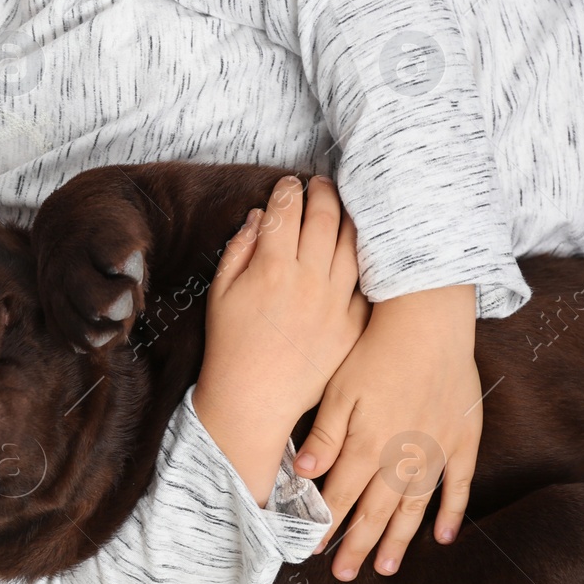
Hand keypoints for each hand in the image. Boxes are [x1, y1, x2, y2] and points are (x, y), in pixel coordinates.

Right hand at [194, 175, 369, 503]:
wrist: (254, 399)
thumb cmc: (230, 346)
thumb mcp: (220, 293)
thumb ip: (238, 250)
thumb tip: (257, 218)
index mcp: (271, 268)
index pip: (284, 212)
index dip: (287, 191)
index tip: (288, 184)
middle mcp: (308, 279)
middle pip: (324, 218)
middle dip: (322, 193)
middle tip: (320, 185)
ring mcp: (336, 301)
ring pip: (352, 244)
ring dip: (348, 218)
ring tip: (342, 208)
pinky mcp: (353, 323)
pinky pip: (364, 280)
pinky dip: (360, 258)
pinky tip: (356, 249)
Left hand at [296, 284, 479, 581]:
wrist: (428, 322)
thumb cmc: (375, 350)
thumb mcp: (339, 389)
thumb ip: (324, 435)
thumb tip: (304, 474)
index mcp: (366, 444)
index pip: (339, 496)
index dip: (325, 525)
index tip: (310, 549)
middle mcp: (401, 455)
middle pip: (374, 510)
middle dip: (356, 545)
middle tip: (343, 575)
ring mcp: (436, 450)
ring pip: (413, 507)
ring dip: (397, 538)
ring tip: (385, 567)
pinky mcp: (463, 438)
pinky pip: (458, 484)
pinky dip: (451, 512)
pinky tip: (443, 537)